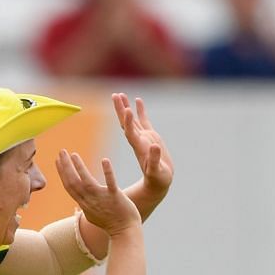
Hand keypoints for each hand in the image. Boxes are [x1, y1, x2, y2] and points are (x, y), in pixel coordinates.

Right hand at [57, 148, 140, 237]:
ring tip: (73, 154)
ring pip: (87, 182)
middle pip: (73, 182)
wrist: (125, 233)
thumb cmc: (110, 223)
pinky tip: (104, 160)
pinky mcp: (116, 197)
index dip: (62, 172)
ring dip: (79, 167)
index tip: (57, 159)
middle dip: (65, 166)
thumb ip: (84, 207)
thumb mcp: (92, 216)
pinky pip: (111, 183)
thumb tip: (78, 205)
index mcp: (84, 203)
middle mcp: (90, 201)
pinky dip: (107, 172)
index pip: (69, 186)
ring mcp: (102, 199)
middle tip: (61, 151)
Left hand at [113, 92, 172, 213]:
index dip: (128, 122)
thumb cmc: (157, 178)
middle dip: (121, 109)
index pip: (130, 132)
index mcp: (139, 148)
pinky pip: (144, 120)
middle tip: (115, 95)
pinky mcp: (150, 136)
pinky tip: (137, 99)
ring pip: (132, 119)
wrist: (159, 180)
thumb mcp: (156, 171)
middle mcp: (138, 140)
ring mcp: (144, 137)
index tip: (126, 111)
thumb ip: (154, 160)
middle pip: (127, 123)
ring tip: (120, 94)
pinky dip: (140, 110)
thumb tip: (155, 146)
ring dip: (126, 107)